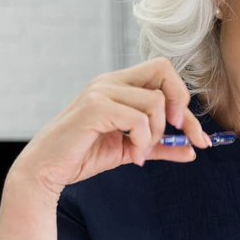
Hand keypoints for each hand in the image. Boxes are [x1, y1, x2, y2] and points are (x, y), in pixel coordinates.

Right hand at [10, 57, 211, 201]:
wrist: (47, 170)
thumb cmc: (84, 155)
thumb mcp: (132, 150)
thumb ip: (160, 147)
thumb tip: (192, 150)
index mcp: (119, 85)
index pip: (163, 72)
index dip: (183, 98)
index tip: (189, 130)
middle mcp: (110, 81)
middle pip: (163, 70)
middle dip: (181, 104)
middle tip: (178, 132)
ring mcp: (101, 92)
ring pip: (154, 101)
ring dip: (156, 134)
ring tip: (141, 153)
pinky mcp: (94, 108)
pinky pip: (137, 120)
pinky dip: (143, 142)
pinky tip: (134, 157)